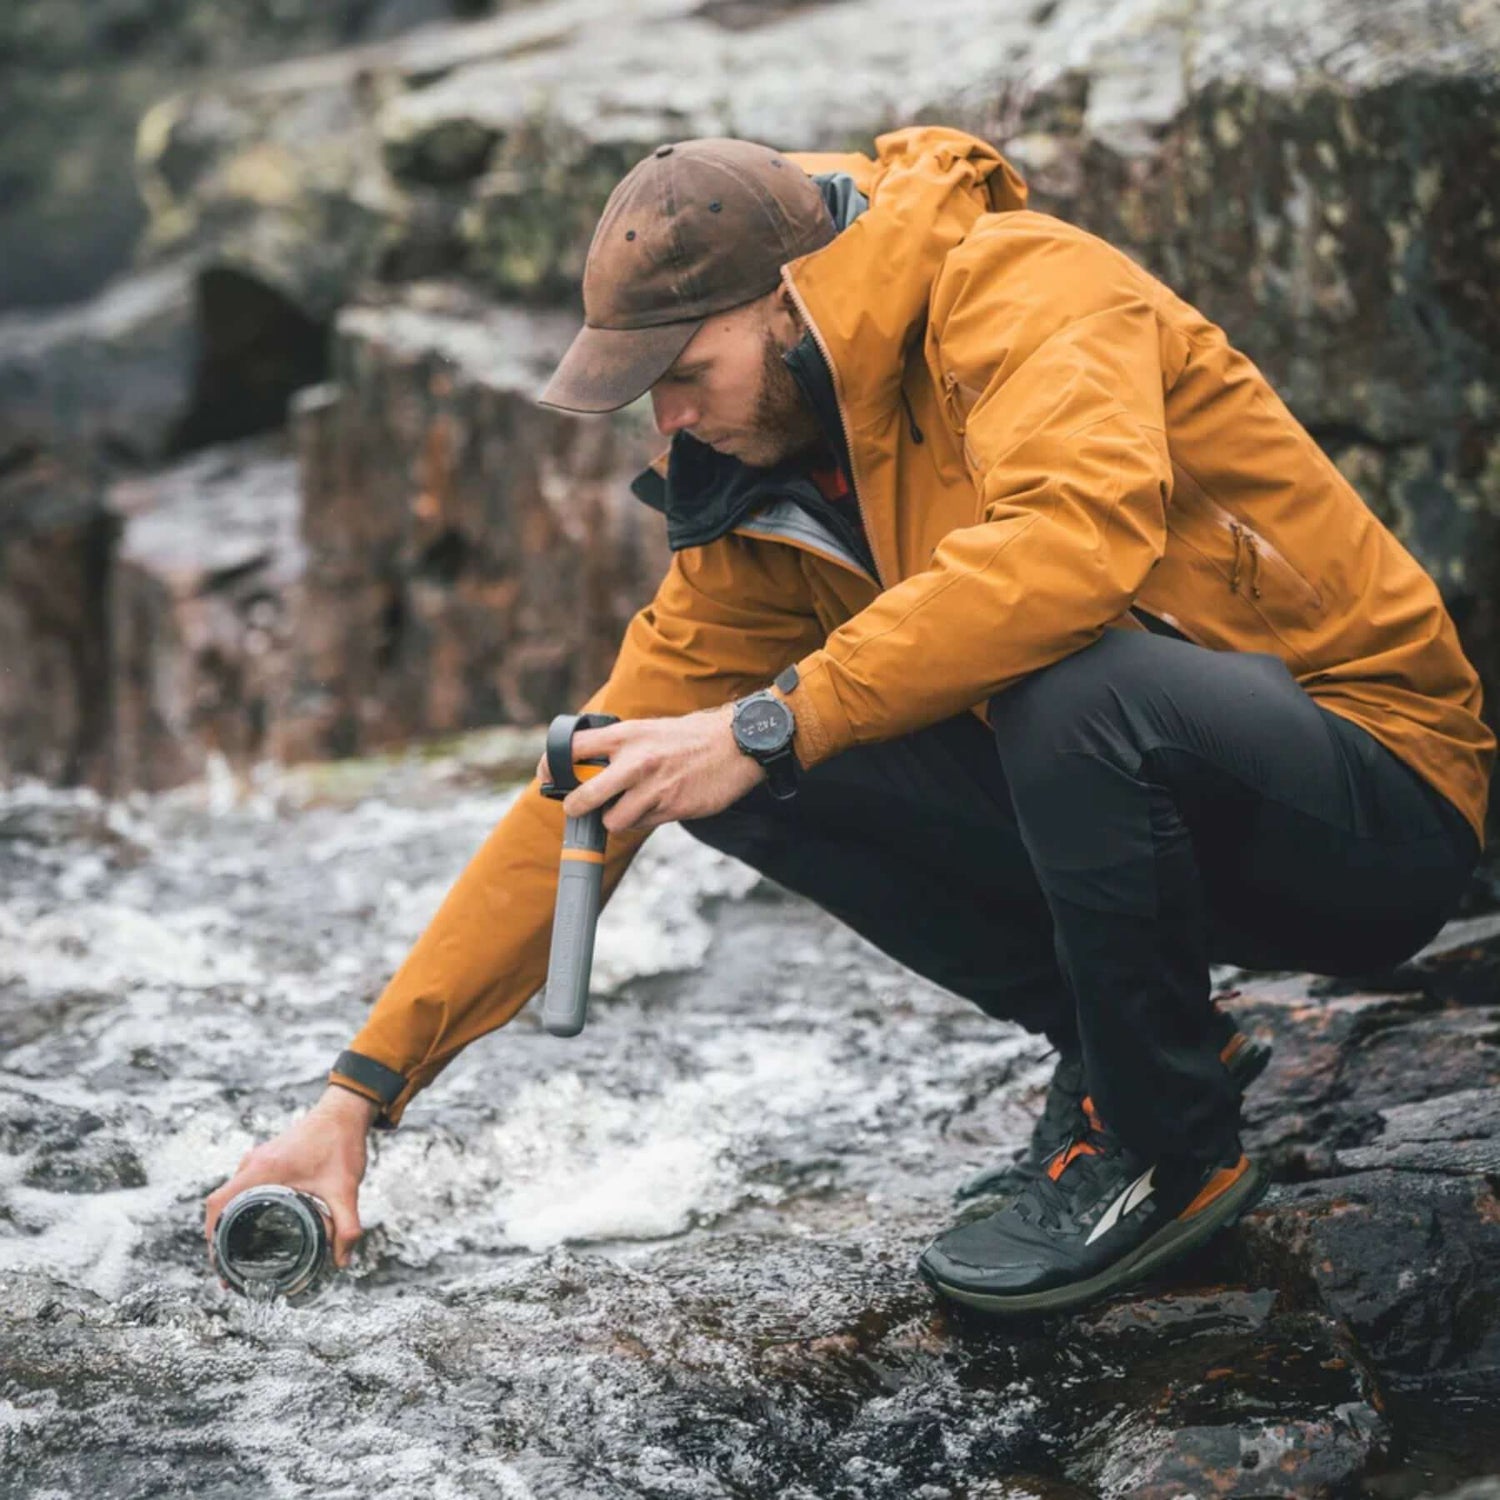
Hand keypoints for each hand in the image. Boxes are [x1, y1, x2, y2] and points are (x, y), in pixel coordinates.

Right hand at [204, 1085, 375, 1271]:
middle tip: (231, 1272)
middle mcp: (253, 1163)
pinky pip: (242, 1187)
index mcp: (262, 1169)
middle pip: (220, 1205)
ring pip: (230, 1196)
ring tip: (238, 1257)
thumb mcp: (345, 1189)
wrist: (345, 1111)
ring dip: (229, 1224)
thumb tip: (342, 1262)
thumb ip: (347, 1226)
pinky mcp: (266, 1158)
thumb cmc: (341, 1144)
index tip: (221, 1265)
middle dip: (220, 1240)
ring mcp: (257, 1159)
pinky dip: (240, 1209)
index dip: (212, 1237)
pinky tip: (253, 1228)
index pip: (219, 1204)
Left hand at [533, 705, 764, 832]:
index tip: (547, 775)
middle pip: (585, 797)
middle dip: (575, 808)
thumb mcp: (649, 729)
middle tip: (575, 809)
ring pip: (614, 821)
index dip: (551, 764)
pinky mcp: (672, 808)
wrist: (737, 744)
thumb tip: (587, 768)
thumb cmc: (690, 737)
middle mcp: (636, 762)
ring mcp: (654, 789)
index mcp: (626, 736)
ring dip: (616, 818)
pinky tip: (657, 805)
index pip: (572, 749)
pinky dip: (642, 820)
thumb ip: (619, 746)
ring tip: (629, 806)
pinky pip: (642, 825)